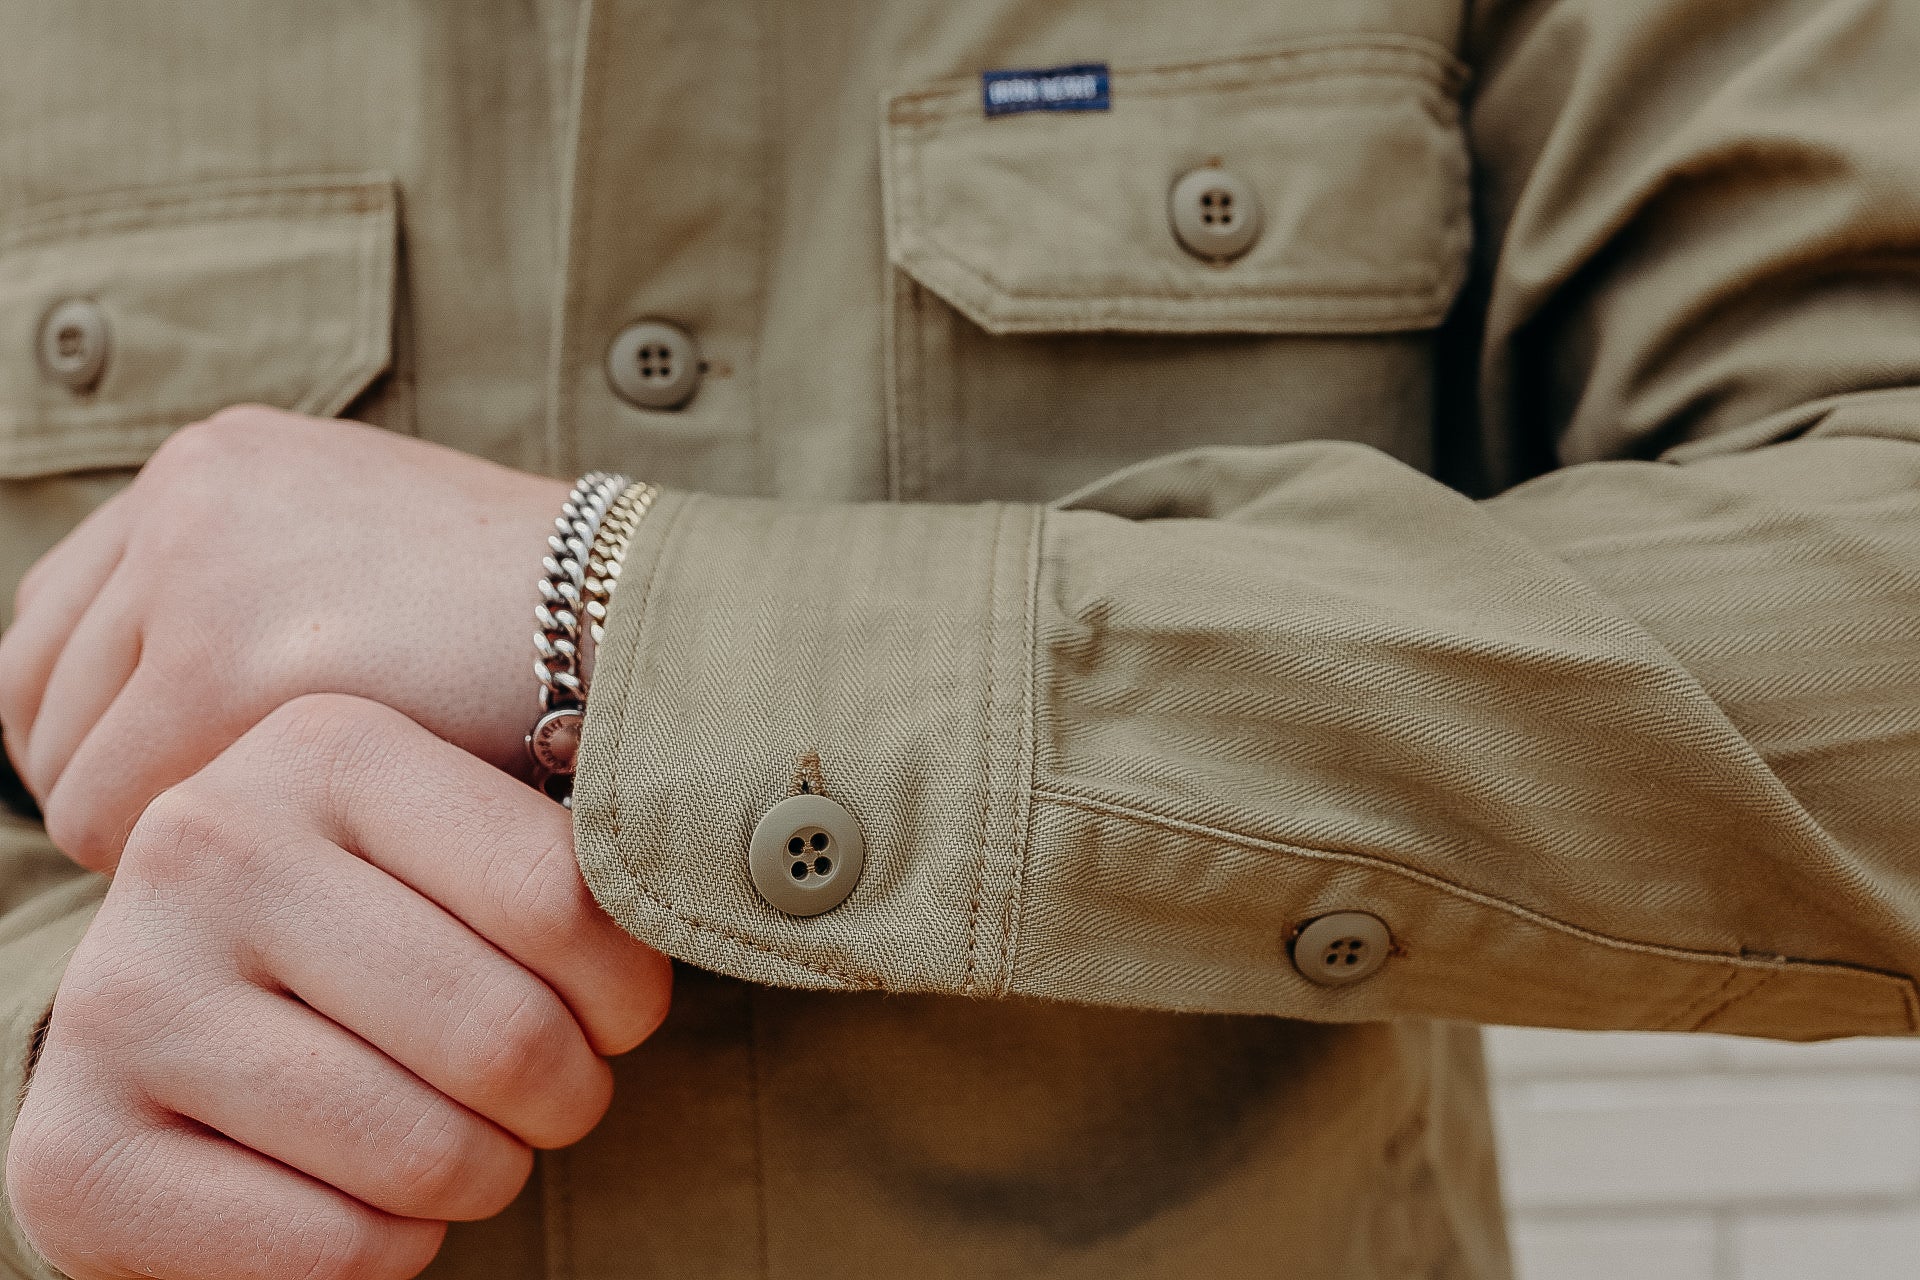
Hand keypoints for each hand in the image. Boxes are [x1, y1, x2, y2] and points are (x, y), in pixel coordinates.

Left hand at [0, 406, 571, 868]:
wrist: (640, 620)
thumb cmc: (534, 624)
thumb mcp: (381, 563)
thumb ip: (273, 596)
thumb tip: (180, 710)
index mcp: (223, 463)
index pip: (62, 616)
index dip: (99, 724)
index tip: (167, 793)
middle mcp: (190, 494)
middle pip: (39, 686)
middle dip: (105, 778)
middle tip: (206, 849)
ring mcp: (201, 566)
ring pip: (65, 761)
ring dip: (141, 825)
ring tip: (258, 862)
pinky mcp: (229, 657)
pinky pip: (116, 812)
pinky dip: (178, 861)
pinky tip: (272, 870)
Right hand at [4, 694, 671, 1279]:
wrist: (174, 1037)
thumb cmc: (373, 933)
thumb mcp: (457, 846)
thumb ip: (562, 856)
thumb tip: (737, 871)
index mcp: (324, 745)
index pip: (564, 897)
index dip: (629, 994)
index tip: (619, 1018)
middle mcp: (206, 845)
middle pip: (504, 1035)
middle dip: (566, 1099)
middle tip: (551, 1099)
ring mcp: (122, 998)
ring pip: (427, 1150)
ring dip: (487, 1177)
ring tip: (473, 1147)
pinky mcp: (75, 1153)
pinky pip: (335, 1249)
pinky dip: (396, 1251)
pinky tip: (372, 1201)